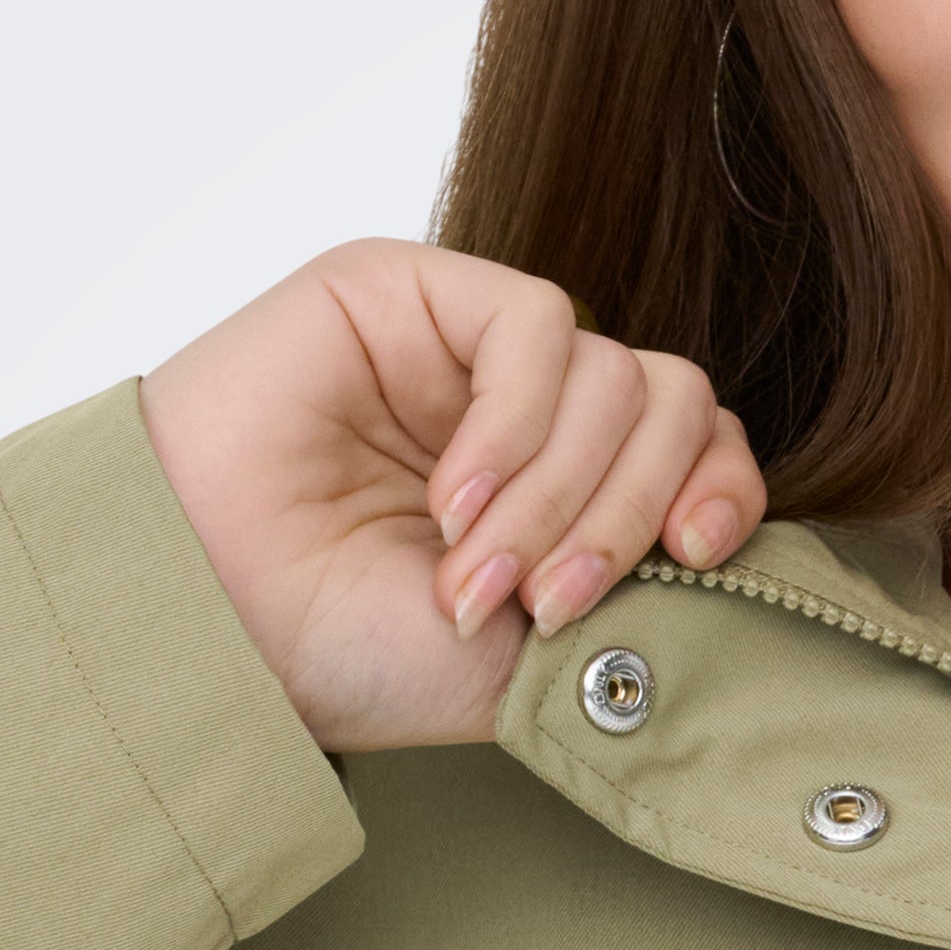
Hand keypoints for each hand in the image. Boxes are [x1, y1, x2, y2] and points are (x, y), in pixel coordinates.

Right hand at [139, 241, 767, 754]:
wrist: (217, 627)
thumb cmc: (353, 652)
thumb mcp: (538, 658)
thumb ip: (641, 601)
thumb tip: (733, 557)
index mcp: (571, 487)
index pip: (702, 446)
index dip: (723, 491)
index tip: (695, 561)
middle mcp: (534, 412)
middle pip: (675, 406)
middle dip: (626, 517)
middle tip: (547, 603)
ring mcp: (472, 347)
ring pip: (618, 376)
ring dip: (558, 495)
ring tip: (475, 573)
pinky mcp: (412, 291)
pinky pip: (538, 328)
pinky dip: (516, 428)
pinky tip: (453, 500)